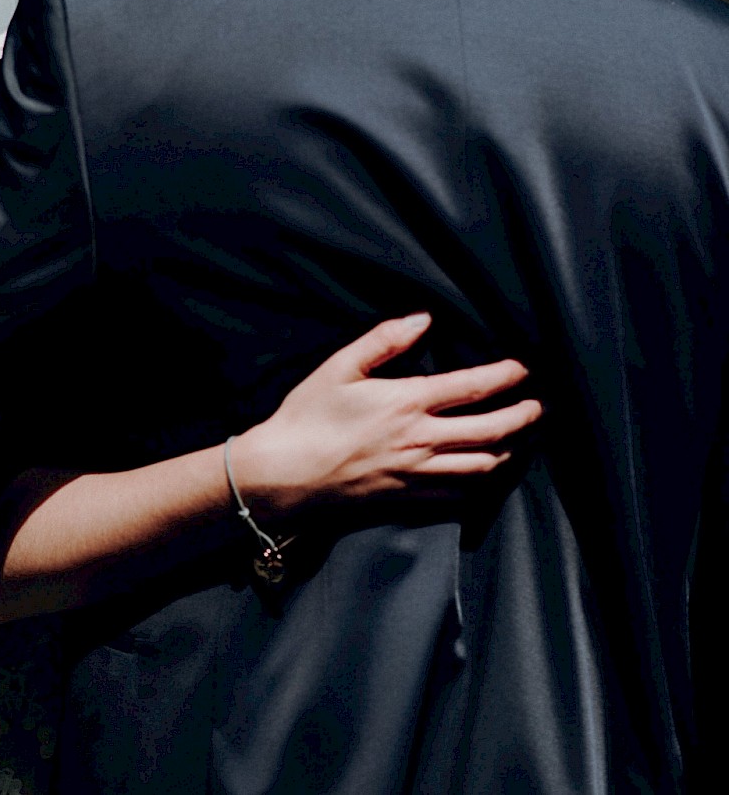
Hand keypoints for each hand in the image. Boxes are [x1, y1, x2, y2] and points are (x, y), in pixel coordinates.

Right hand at [230, 314, 541, 515]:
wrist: (285, 476)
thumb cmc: (308, 417)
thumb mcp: (340, 367)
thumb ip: (384, 340)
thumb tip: (422, 320)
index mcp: (407, 403)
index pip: (471, 387)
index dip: (503, 377)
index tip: (523, 368)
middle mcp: (421, 441)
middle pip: (490, 432)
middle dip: (521, 418)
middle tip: (537, 407)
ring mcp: (418, 476)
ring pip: (481, 467)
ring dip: (508, 451)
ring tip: (519, 440)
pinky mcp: (408, 501)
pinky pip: (459, 496)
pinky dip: (479, 483)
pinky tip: (483, 474)